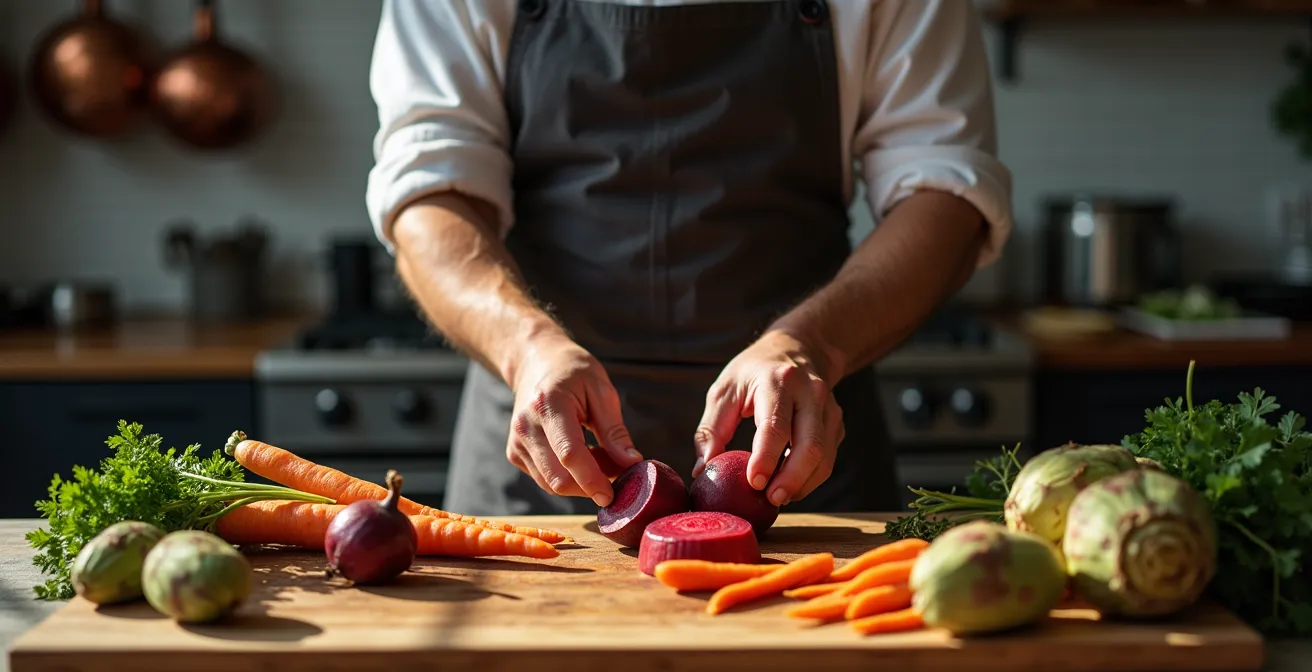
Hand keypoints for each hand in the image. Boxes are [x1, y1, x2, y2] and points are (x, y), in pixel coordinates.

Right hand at [507, 336, 642, 506]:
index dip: (592, 480)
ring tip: (600, 459)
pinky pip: (544, 479)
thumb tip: (631, 463)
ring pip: (550, 484)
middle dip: (589, 485)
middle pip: (557, 478)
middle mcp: (526, 426)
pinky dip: (567, 477)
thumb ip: (615, 430)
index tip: (612, 495)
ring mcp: (516, 442)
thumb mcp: (601, 390)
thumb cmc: (573, 372)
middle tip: (615, 471)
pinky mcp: (515, 453)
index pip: (570, 454)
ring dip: (580, 483)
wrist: (535, 362)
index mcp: (548, 404)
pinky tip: (581, 457)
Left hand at [694, 330, 844, 506]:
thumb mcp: (725, 389)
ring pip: (824, 456)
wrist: (799, 347)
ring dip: (803, 484)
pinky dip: (810, 477)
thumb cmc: (755, 370)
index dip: (766, 457)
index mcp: (778, 381)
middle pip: (810, 444)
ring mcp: (828, 408)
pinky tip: (789, 484)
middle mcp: (810, 393)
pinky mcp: (836, 423)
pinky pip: (827, 457)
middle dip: (792, 479)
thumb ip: (711, 429)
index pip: (775, 425)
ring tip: (777, 497)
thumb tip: (702, 470)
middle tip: (771, 500)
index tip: (754, 482)